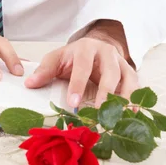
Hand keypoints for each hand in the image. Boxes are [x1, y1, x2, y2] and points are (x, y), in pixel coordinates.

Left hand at [24, 37, 139, 108]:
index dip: (78, 84)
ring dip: (123, 99)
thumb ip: (45, 70)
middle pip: (109, 71)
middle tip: (98, 113)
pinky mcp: (129, 72)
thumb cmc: (74, 56)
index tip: (73, 102)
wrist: (94, 46)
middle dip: (105, 93)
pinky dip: (134, 100)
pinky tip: (130, 114)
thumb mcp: (57, 58)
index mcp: (86, 47)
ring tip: (116, 117)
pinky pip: (135, 86)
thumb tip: (30, 83)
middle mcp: (106, 52)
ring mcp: (120, 61)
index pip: (83, 65)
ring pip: (126, 78)